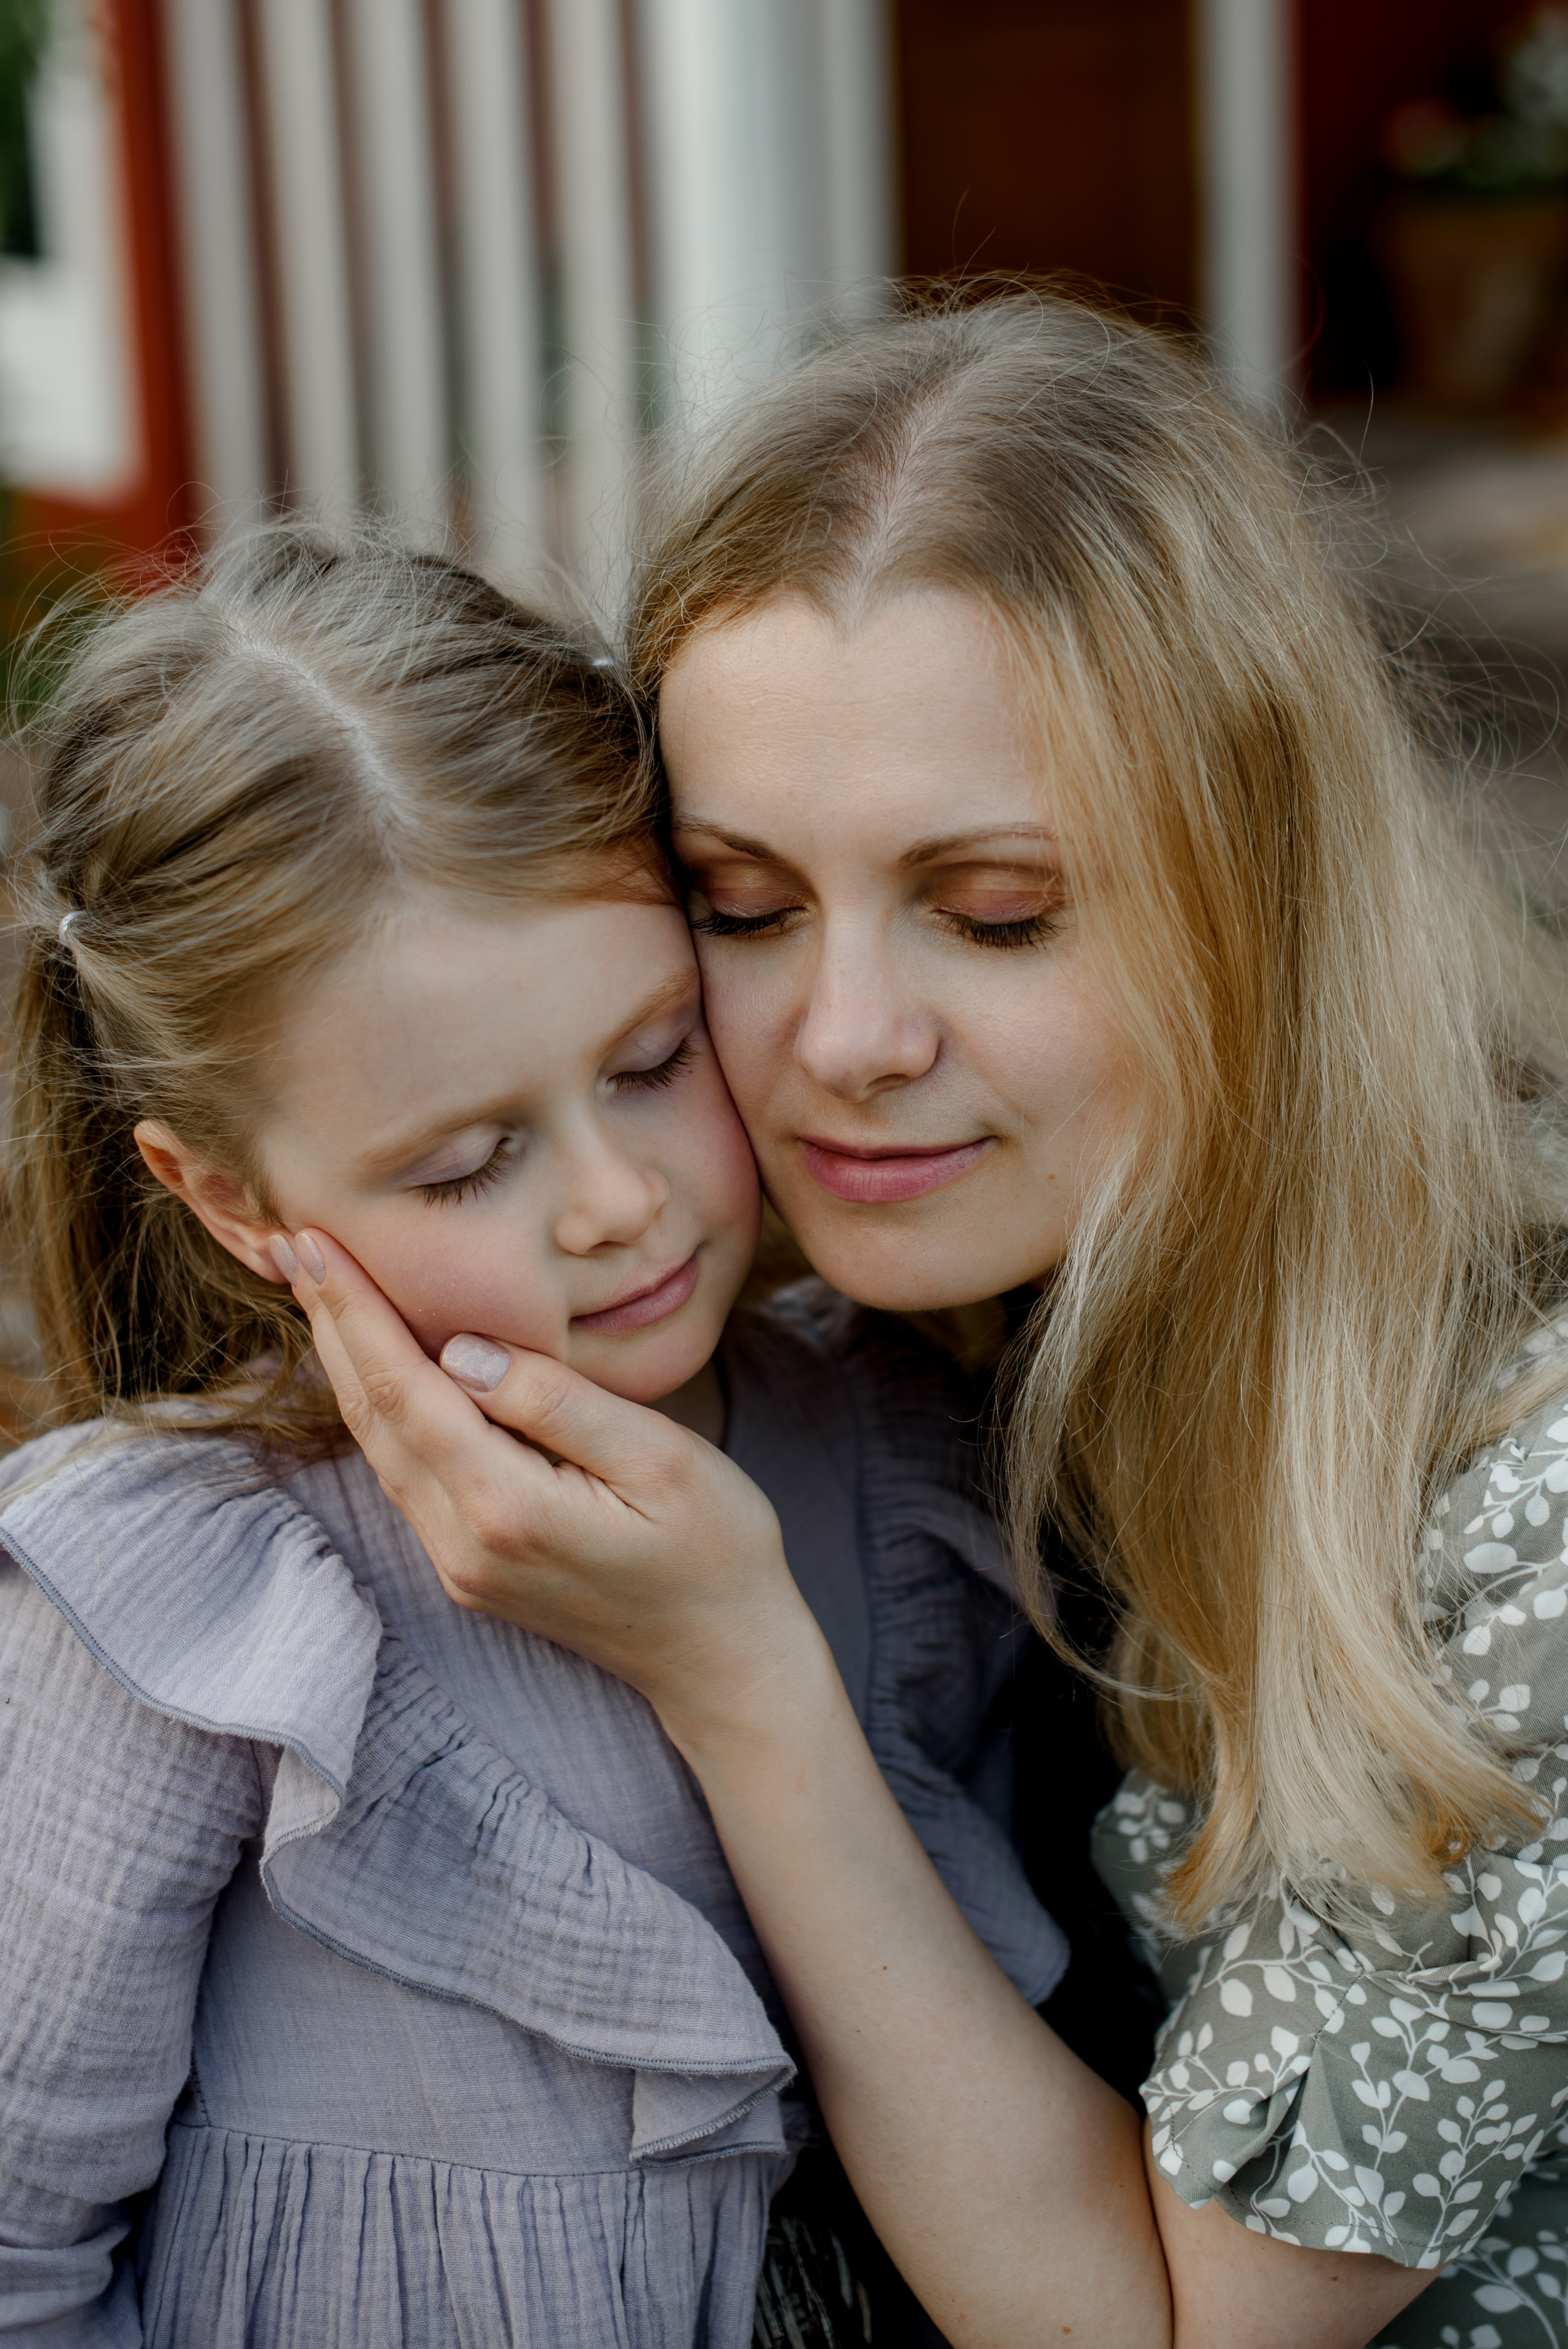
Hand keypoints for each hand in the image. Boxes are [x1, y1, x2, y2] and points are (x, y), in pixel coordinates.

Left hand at [274, 1228, 820, 1739]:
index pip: (406, 1389)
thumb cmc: (716, 1547)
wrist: (723, 1658)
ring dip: (344, 1365)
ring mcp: (458, 1565)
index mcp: (508, 1509)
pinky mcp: (467, 1568)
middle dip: (329, 1326)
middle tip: (287, 1244)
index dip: (355, 1311)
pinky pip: (405, 1472)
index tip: (313, 1241)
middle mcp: (462, 1544)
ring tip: (316, 1290)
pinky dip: (379, 1408)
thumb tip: (462, 1351)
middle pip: (372, 1417)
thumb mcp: (661, 1459)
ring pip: (379, 1448)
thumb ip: (557, 1401)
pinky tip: (371, 1364)